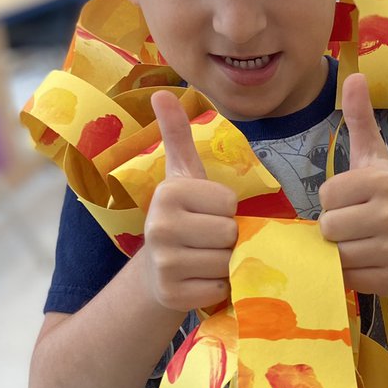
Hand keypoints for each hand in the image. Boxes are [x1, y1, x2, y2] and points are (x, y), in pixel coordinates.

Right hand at [144, 91, 237, 310]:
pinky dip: (219, 288)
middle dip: (229, 238)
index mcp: (168, 193)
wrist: (157, 269)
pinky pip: (220, 289)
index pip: (229, 203)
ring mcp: (165, 263)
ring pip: (227, 261)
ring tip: (205, 258)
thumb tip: (163, 93)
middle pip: (230, 233)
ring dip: (226, 264)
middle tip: (208, 239)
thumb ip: (178, 135)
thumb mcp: (182, 174)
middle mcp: (160, 226)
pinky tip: (201, 280)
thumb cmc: (182, 216)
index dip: (227, 210)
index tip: (206, 213)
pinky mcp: (172, 294)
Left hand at [318, 74, 387, 295]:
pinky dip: (351, 273)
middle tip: (353, 225)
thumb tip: (354, 74)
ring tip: (360, 243)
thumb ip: (361, 120)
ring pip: (337, 254)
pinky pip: (348, 278)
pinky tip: (367, 262)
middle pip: (328, 226)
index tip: (351, 201)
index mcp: (382, 181)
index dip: (333, 201)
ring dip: (341, 251)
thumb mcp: (375, 158)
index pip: (327, 195)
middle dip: (335, 228)